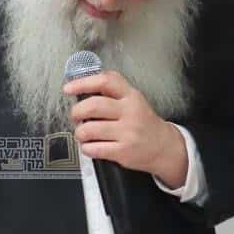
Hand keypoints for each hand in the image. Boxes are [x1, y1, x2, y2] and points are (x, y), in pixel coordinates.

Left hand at [64, 71, 187, 186]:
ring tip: (83, 134)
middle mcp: (130, 112)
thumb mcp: (133, 101)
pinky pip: (93, 149)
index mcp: (131, 96)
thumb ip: (112, 94)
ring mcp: (127, 132)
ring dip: (80, 132)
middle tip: (75, 116)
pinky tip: (91, 146)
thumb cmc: (143, 123)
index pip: (105, 81)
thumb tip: (80, 91)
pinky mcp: (124, 151)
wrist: (164, 147)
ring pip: (89, 129)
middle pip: (93, 106)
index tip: (68, 89)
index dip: (82, 83)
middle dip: (76, 112)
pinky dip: (86, 148)